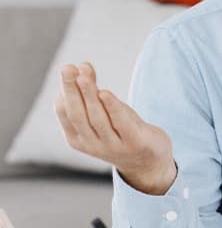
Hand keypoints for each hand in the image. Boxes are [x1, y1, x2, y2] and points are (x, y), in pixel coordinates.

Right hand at [54, 62, 176, 194]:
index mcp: (78, 139)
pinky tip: (105, 93)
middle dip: (72, 90)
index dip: (67, 91)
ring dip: (89, 95)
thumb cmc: (122, 131)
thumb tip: (82, 66)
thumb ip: (93, 92)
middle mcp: (92, 144)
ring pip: (97, 118)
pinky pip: (120, 123)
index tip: (70, 68)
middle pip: (78, 114)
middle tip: (68, 68)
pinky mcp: (134, 143)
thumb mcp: (105, 112)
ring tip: (83, 77)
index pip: (66, 113)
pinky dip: (112, 107)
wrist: (148, 161)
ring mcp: (113, 146)